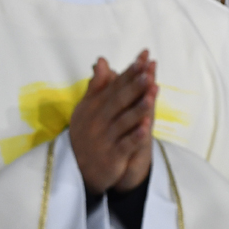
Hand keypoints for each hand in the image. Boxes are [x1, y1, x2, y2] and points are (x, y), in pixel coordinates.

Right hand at [69, 50, 156, 194]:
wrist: (77, 169)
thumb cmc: (87, 133)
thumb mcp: (87, 108)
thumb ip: (97, 85)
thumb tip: (103, 60)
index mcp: (95, 106)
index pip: (114, 85)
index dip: (129, 72)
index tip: (143, 58)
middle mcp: (99, 120)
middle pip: (119, 101)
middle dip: (133, 87)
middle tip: (147, 73)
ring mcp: (105, 139)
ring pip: (123, 122)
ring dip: (137, 110)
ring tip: (151, 97)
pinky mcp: (112, 157)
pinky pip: (125, 146)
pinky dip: (135, 138)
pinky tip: (146, 130)